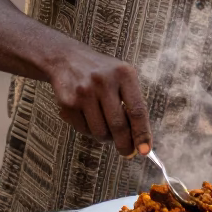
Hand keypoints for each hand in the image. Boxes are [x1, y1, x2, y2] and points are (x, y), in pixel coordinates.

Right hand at [49, 42, 151, 157]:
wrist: (67, 59)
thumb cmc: (102, 73)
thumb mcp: (122, 78)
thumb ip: (132, 104)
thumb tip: (140, 139)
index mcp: (124, 74)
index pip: (137, 110)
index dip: (142, 134)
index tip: (145, 150)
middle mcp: (104, 81)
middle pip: (118, 125)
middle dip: (124, 144)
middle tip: (127, 152)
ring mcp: (84, 92)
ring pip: (100, 131)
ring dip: (106, 138)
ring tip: (106, 130)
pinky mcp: (68, 102)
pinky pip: (83, 129)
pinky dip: (89, 131)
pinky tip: (90, 119)